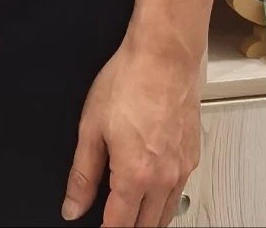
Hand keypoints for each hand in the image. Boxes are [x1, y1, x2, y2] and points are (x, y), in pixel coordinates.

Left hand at [62, 40, 197, 227]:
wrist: (164, 55)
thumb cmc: (129, 80)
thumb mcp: (91, 126)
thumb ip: (82, 173)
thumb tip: (72, 205)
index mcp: (135, 174)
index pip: (120, 226)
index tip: (97, 227)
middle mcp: (163, 178)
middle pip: (147, 226)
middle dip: (127, 227)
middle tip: (111, 218)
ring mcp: (182, 169)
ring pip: (166, 214)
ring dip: (148, 218)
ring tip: (129, 211)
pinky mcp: (193, 157)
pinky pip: (179, 191)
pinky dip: (164, 198)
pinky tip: (151, 186)